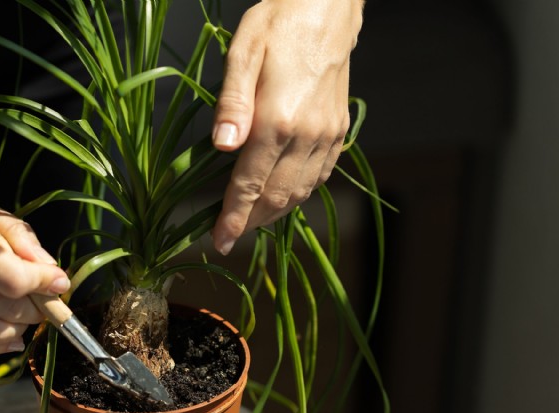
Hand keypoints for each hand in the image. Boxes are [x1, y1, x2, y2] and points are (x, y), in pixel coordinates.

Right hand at [0, 194, 69, 354]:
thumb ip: (17, 236)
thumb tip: (52, 273)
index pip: (15, 280)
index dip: (45, 285)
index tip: (60, 282)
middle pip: (10, 311)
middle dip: (38, 307)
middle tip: (44, 298)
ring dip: (21, 327)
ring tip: (25, 312)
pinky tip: (9, 331)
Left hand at [210, 0, 363, 254]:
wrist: (327, 7)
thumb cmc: (279, 24)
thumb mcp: (243, 53)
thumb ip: (231, 103)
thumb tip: (221, 146)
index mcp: (277, 121)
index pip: (249, 184)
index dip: (233, 217)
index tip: (220, 242)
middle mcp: (306, 136)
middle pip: (275, 197)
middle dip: (251, 222)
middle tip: (230, 235)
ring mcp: (326, 136)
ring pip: (299, 193)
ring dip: (274, 213)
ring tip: (251, 221)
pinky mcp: (338, 132)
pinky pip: (319, 177)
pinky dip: (298, 195)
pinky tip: (282, 197)